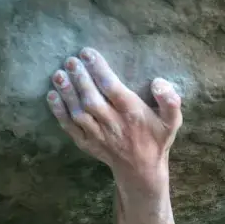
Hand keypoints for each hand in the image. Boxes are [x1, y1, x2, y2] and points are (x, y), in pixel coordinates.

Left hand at [47, 47, 182, 183]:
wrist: (142, 170)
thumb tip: (158, 82)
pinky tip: (52, 96)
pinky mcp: (87, 143)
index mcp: (133, 114)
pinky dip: (59, 113)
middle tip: (70, 60)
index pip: (113, 88)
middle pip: (92, 99)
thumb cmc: (156, 139)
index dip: (99, 70)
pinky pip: (70, 128)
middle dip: (80, 79)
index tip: (87, 53)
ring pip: (78, 112)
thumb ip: (170, 101)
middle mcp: (113, 124)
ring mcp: (98, 135)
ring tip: (58, 74)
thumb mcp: (173, 121)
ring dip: (67, 93)